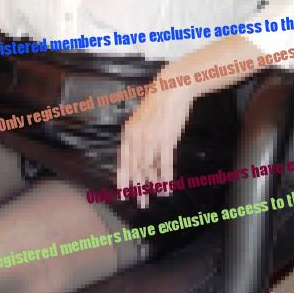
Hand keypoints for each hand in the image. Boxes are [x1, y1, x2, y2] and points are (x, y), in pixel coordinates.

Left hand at [117, 68, 196, 208]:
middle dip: (137, 187)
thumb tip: (140, 154)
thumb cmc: (158, 104)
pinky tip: (166, 187)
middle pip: (135, 168)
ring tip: (153, 198)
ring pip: (149, 168)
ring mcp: (152, 139)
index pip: (124, 159)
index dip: (123, 176)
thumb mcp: (142, 120)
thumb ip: (138, 137)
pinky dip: (165, 176)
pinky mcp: (167, 139)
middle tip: (139, 203)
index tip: (122, 191)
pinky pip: (165, 163)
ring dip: (152, 185)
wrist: (171, 89)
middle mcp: (138, 138)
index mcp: (129, 133)